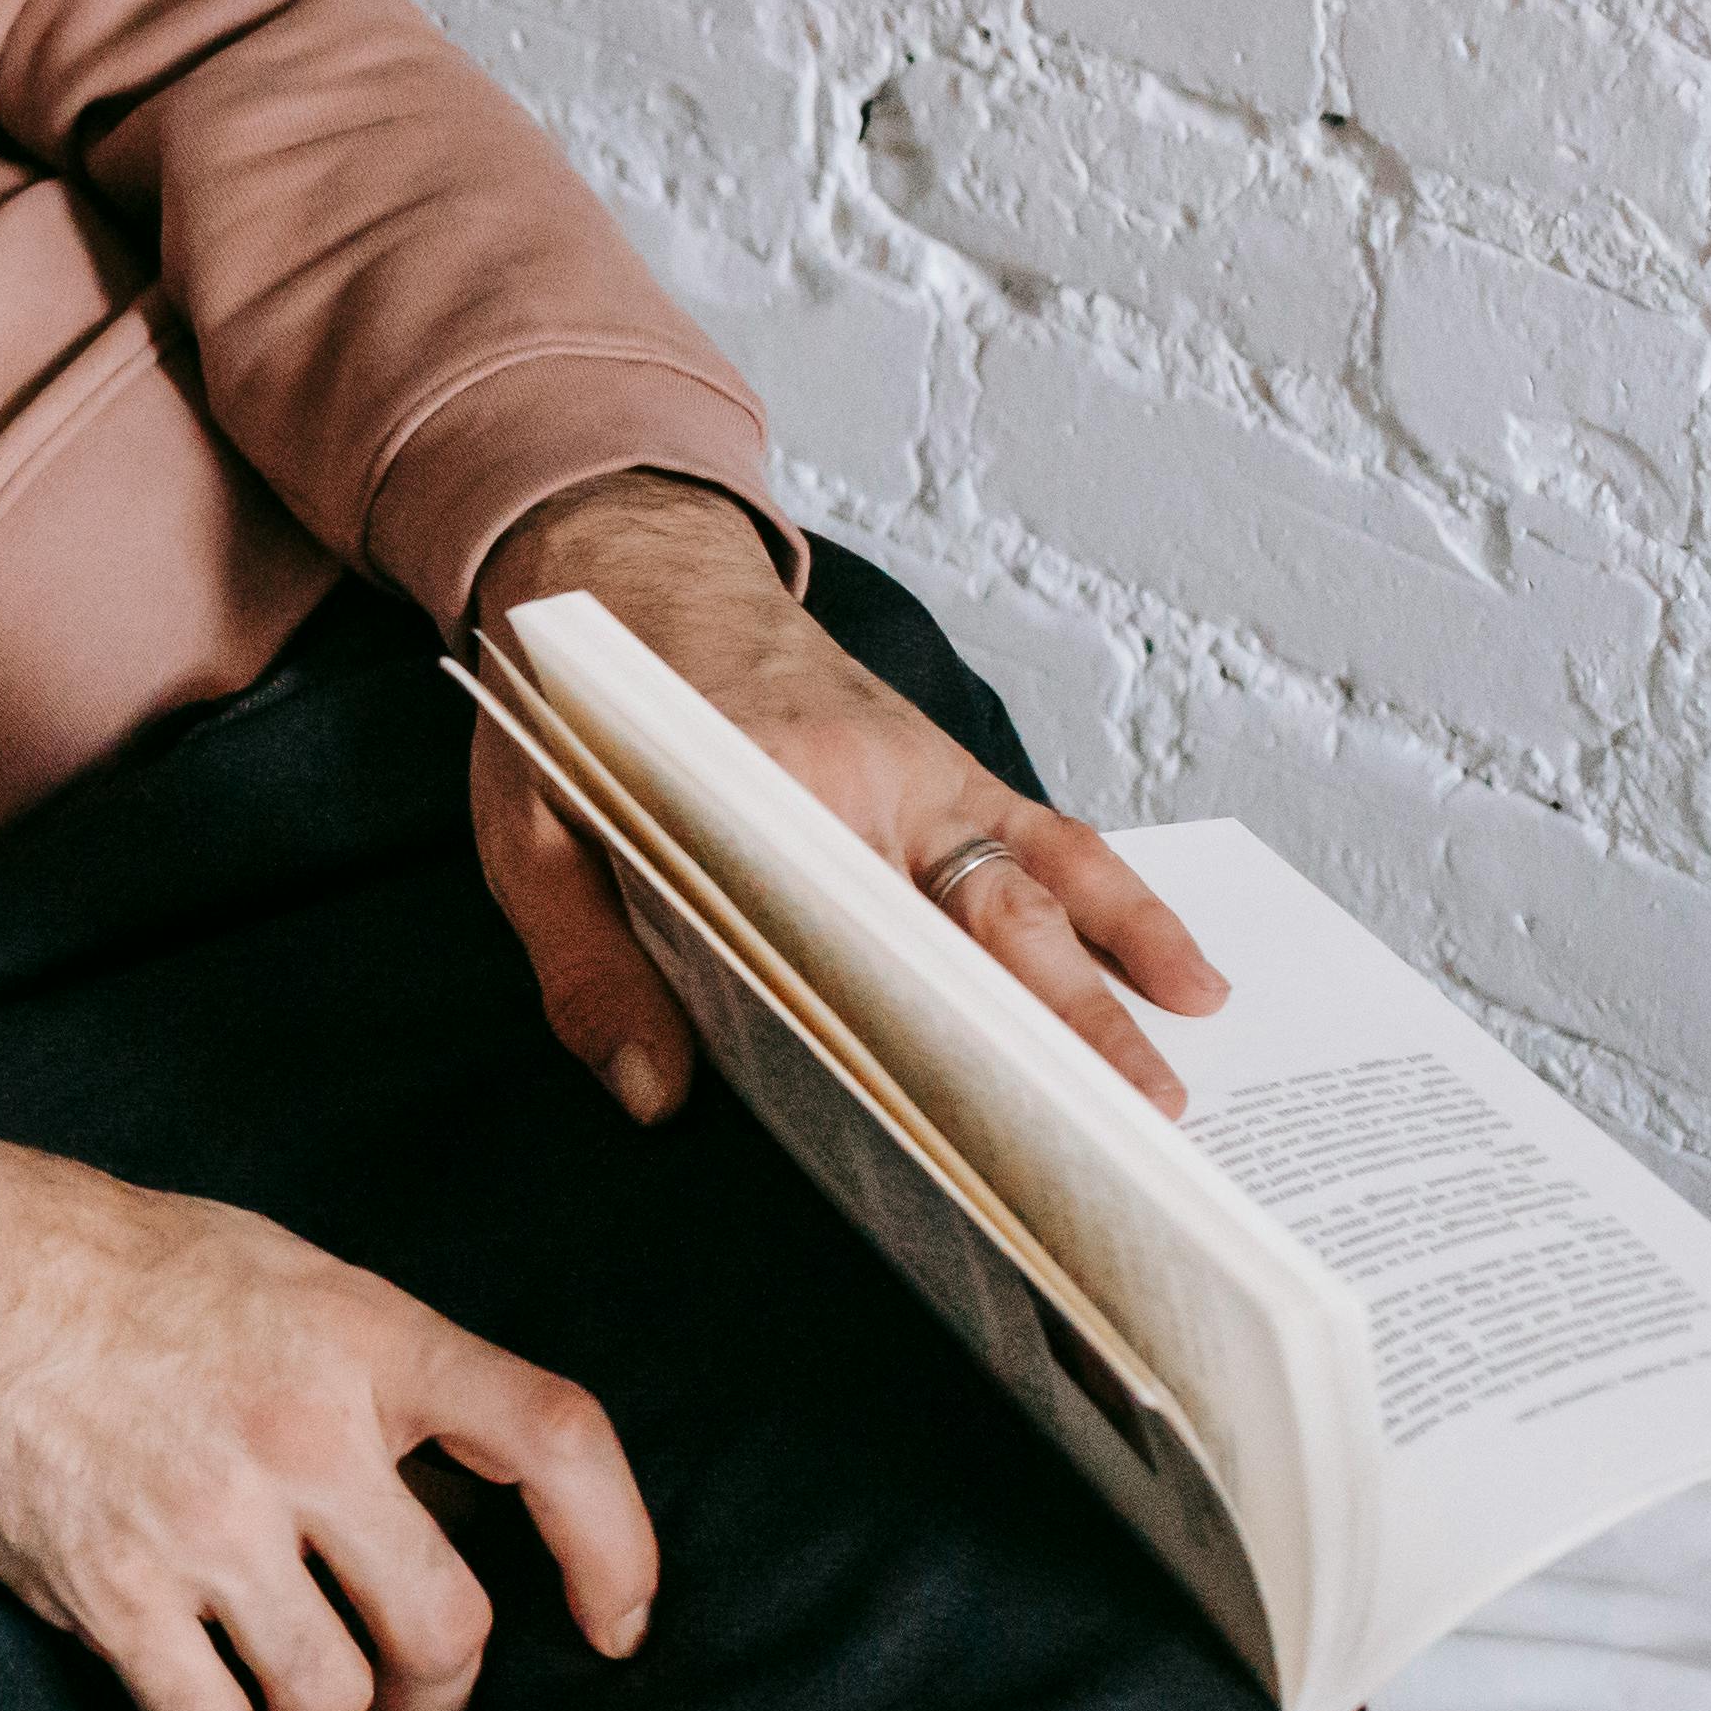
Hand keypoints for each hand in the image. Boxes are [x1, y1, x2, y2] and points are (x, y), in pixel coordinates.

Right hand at [0, 1111, 655, 1710]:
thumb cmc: (114, 1265)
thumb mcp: (283, 1271)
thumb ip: (384, 1370)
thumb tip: (473, 1488)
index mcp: (361, 1336)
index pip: (553, 1442)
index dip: (618, 1548)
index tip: (618, 1622)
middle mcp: (299, 1430)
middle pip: (450, 1624)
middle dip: (441, 1689)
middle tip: (411, 1698)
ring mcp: (204, 1517)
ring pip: (336, 1696)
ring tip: (304, 1700)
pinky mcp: (111, 1588)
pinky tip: (212, 1701)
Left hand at [471, 472, 1225, 1117]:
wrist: (625, 565)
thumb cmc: (573, 710)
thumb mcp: (532, 833)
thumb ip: (586, 960)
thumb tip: (652, 1090)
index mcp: (772, 796)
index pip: (864, 942)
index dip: (920, 1041)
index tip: (967, 1132)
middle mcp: (871, 783)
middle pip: (980, 926)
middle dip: (1053, 1038)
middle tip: (1116, 1145)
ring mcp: (922, 774)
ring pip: (1036, 887)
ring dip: (1105, 988)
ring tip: (1166, 1098)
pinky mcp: (945, 770)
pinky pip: (1048, 839)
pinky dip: (1118, 904)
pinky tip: (1178, 973)